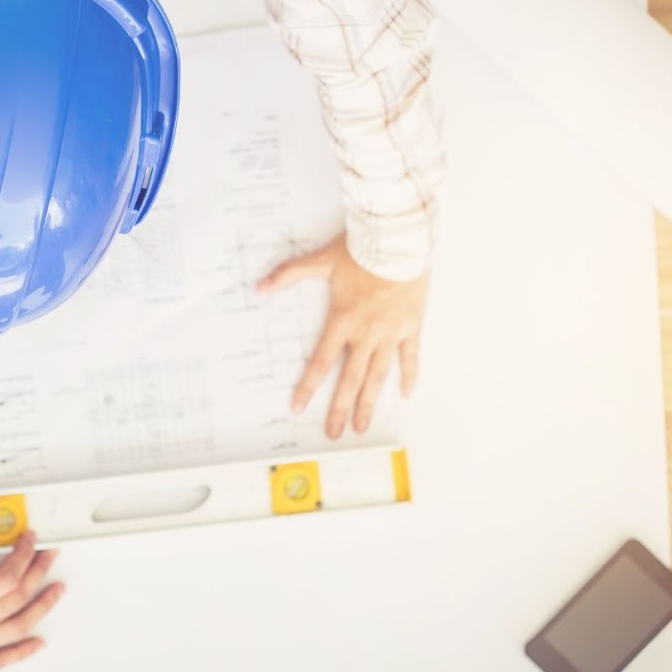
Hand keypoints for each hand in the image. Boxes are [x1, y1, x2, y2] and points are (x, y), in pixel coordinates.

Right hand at [0, 532, 64, 671]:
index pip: (6, 576)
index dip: (23, 554)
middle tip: (47, 555)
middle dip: (37, 572)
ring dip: (40, 607)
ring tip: (55, 591)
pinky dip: (21, 651)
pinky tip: (35, 643)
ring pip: (15, 627)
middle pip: (16, 598)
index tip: (28, 540)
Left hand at [258, 234, 428, 437]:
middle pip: (349, 379)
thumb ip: (289, 274)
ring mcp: (390, 333)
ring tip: (362, 424)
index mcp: (342, 321)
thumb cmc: (361, 250)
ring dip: (369, 402)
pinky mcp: (411, 327)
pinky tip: (404, 394)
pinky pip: (410, 357)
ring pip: (378, 376)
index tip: (299, 406)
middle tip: (334, 431)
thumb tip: (260, 286)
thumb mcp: (320, 261)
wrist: (398, 240)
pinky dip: (408, 376)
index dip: (308, 386)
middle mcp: (366, 333)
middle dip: (340, 408)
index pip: (320, 362)